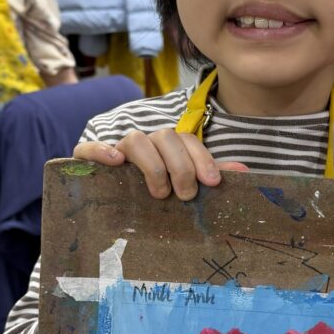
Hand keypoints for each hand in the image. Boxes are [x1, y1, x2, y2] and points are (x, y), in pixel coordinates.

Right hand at [73, 129, 247, 200]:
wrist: (105, 194)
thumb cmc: (153, 190)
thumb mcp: (182, 182)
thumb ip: (209, 174)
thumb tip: (244, 172)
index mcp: (168, 146)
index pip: (188, 140)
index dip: (202, 158)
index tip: (212, 182)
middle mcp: (145, 142)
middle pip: (166, 138)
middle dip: (180, 166)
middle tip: (186, 195)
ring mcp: (117, 148)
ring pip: (136, 139)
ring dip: (152, 164)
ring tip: (159, 191)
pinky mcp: (89, 158)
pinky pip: (91, 148)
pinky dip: (102, 151)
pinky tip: (115, 162)